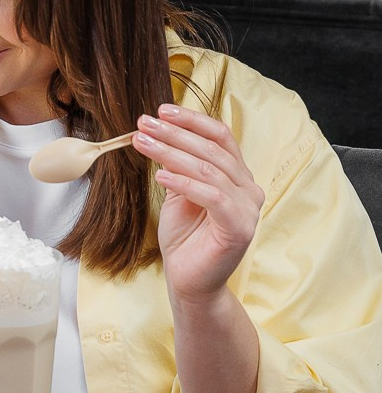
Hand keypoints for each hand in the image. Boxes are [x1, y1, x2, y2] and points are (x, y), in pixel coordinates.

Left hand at [134, 104, 263, 303]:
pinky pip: (212, 196)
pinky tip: (160, 175)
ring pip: (209, 169)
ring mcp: (248, 208)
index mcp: (237, 177)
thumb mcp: (179, 194)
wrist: (189, 281)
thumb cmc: (185, 238)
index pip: (221, 136)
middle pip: (213, 149)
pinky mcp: (239, 228)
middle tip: (143, 124)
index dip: (192, 121)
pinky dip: (184, 183)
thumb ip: (179, 166)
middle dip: (175, 134)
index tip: (160, 111)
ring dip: (171, 152)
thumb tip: (160, 132)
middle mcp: (248, 189)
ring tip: (142, 142)